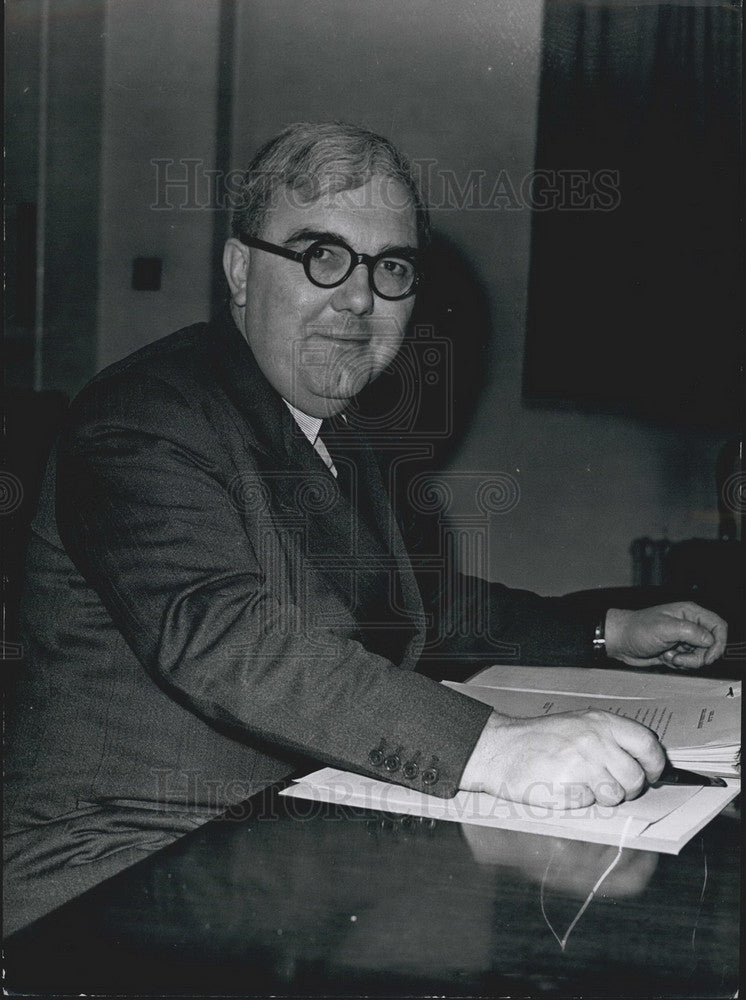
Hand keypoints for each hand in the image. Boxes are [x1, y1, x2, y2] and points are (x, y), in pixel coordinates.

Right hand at [459, 709, 664, 807]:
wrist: (502, 749)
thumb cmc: (540, 739)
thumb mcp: (579, 725)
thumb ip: (610, 738)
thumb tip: (644, 762)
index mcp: (601, 722)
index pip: (647, 744)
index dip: (654, 764)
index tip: (651, 774)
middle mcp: (595, 740)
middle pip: (635, 777)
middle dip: (627, 789)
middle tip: (609, 785)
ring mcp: (582, 764)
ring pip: (616, 795)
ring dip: (603, 797)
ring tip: (582, 784)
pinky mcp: (569, 787)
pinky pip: (591, 804)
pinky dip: (581, 801)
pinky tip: (565, 787)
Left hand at [605, 602, 726, 668]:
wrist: (620, 641)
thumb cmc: (637, 629)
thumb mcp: (665, 628)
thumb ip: (691, 632)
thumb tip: (710, 640)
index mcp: (689, 613)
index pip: (718, 626)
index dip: (718, 642)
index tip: (709, 656)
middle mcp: (689, 625)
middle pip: (712, 645)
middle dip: (698, 656)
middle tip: (680, 657)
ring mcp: (683, 639)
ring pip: (701, 656)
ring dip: (686, 661)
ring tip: (669, 655)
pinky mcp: (677, 651)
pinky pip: (689, 663)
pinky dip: (678, 664)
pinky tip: (665, 657)